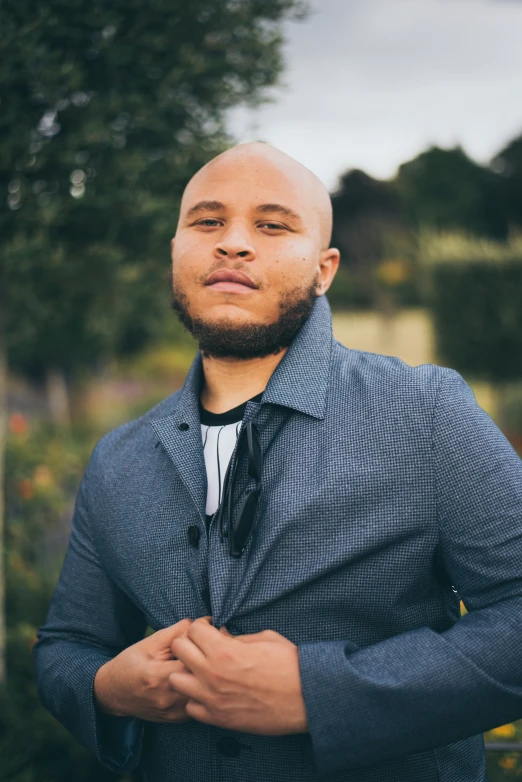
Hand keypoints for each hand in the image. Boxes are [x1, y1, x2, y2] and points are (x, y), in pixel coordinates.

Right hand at [93, 617, 211, 722]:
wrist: (113, 692)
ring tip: (210, 666)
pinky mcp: (175, 719)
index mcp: (159, 675)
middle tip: (216, 652)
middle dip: (211, 665)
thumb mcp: (151, 642)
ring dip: (208, 680)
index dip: (206, 648)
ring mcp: (172, 712)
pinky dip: (202, 694)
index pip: (194, 661)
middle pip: (201, 680)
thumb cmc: (131, 662)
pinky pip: (198, 707)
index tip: (213, 639)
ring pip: (203, 696)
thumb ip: (178, 631)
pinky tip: (201, 683)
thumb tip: (206, 620)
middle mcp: (167, 697)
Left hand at [169, 617, 308, 735]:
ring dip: (187, 673)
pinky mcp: (218, 719)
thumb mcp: (263, 638)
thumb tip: (222, 639)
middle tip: (204, 648)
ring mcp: (212, 698)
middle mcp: (212, 673)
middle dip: (189, 645)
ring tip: (203, 672)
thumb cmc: (289, 664)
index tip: (211, 631)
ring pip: (176, 680)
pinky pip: (190, 707)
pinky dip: (197, 700)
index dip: (202, 627)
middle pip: (178, 649)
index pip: (192, 629)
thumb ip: (236, 639)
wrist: (306, 698)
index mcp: (224, 650)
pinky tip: (212, 694)